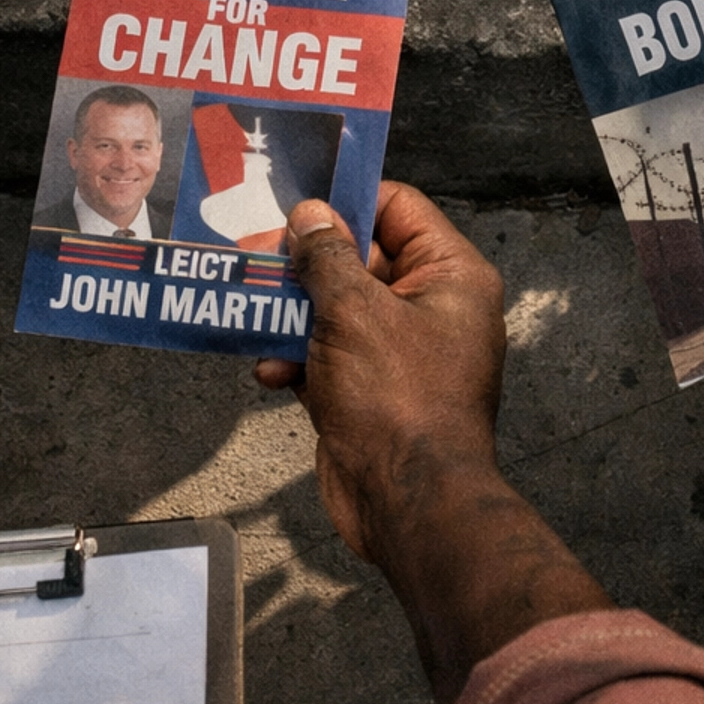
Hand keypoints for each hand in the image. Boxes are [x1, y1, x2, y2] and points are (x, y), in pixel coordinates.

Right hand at [255, 184, 506, 564]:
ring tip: (252, 312)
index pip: (398, 209)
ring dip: (292, 313)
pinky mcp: (371, 391)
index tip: (294, 201)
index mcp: (450, 276)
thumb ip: (327, 256)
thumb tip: (310, 215)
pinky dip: (298, 359)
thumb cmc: (396, 397)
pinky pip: (329, 356)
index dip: (347, 200)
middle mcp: (432, 308)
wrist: (406, 503)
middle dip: (305, 263)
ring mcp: (401, 352)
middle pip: (360, 259)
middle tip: (254, 257)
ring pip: (337, 309)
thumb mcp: (353, 312)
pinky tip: (269, 370)